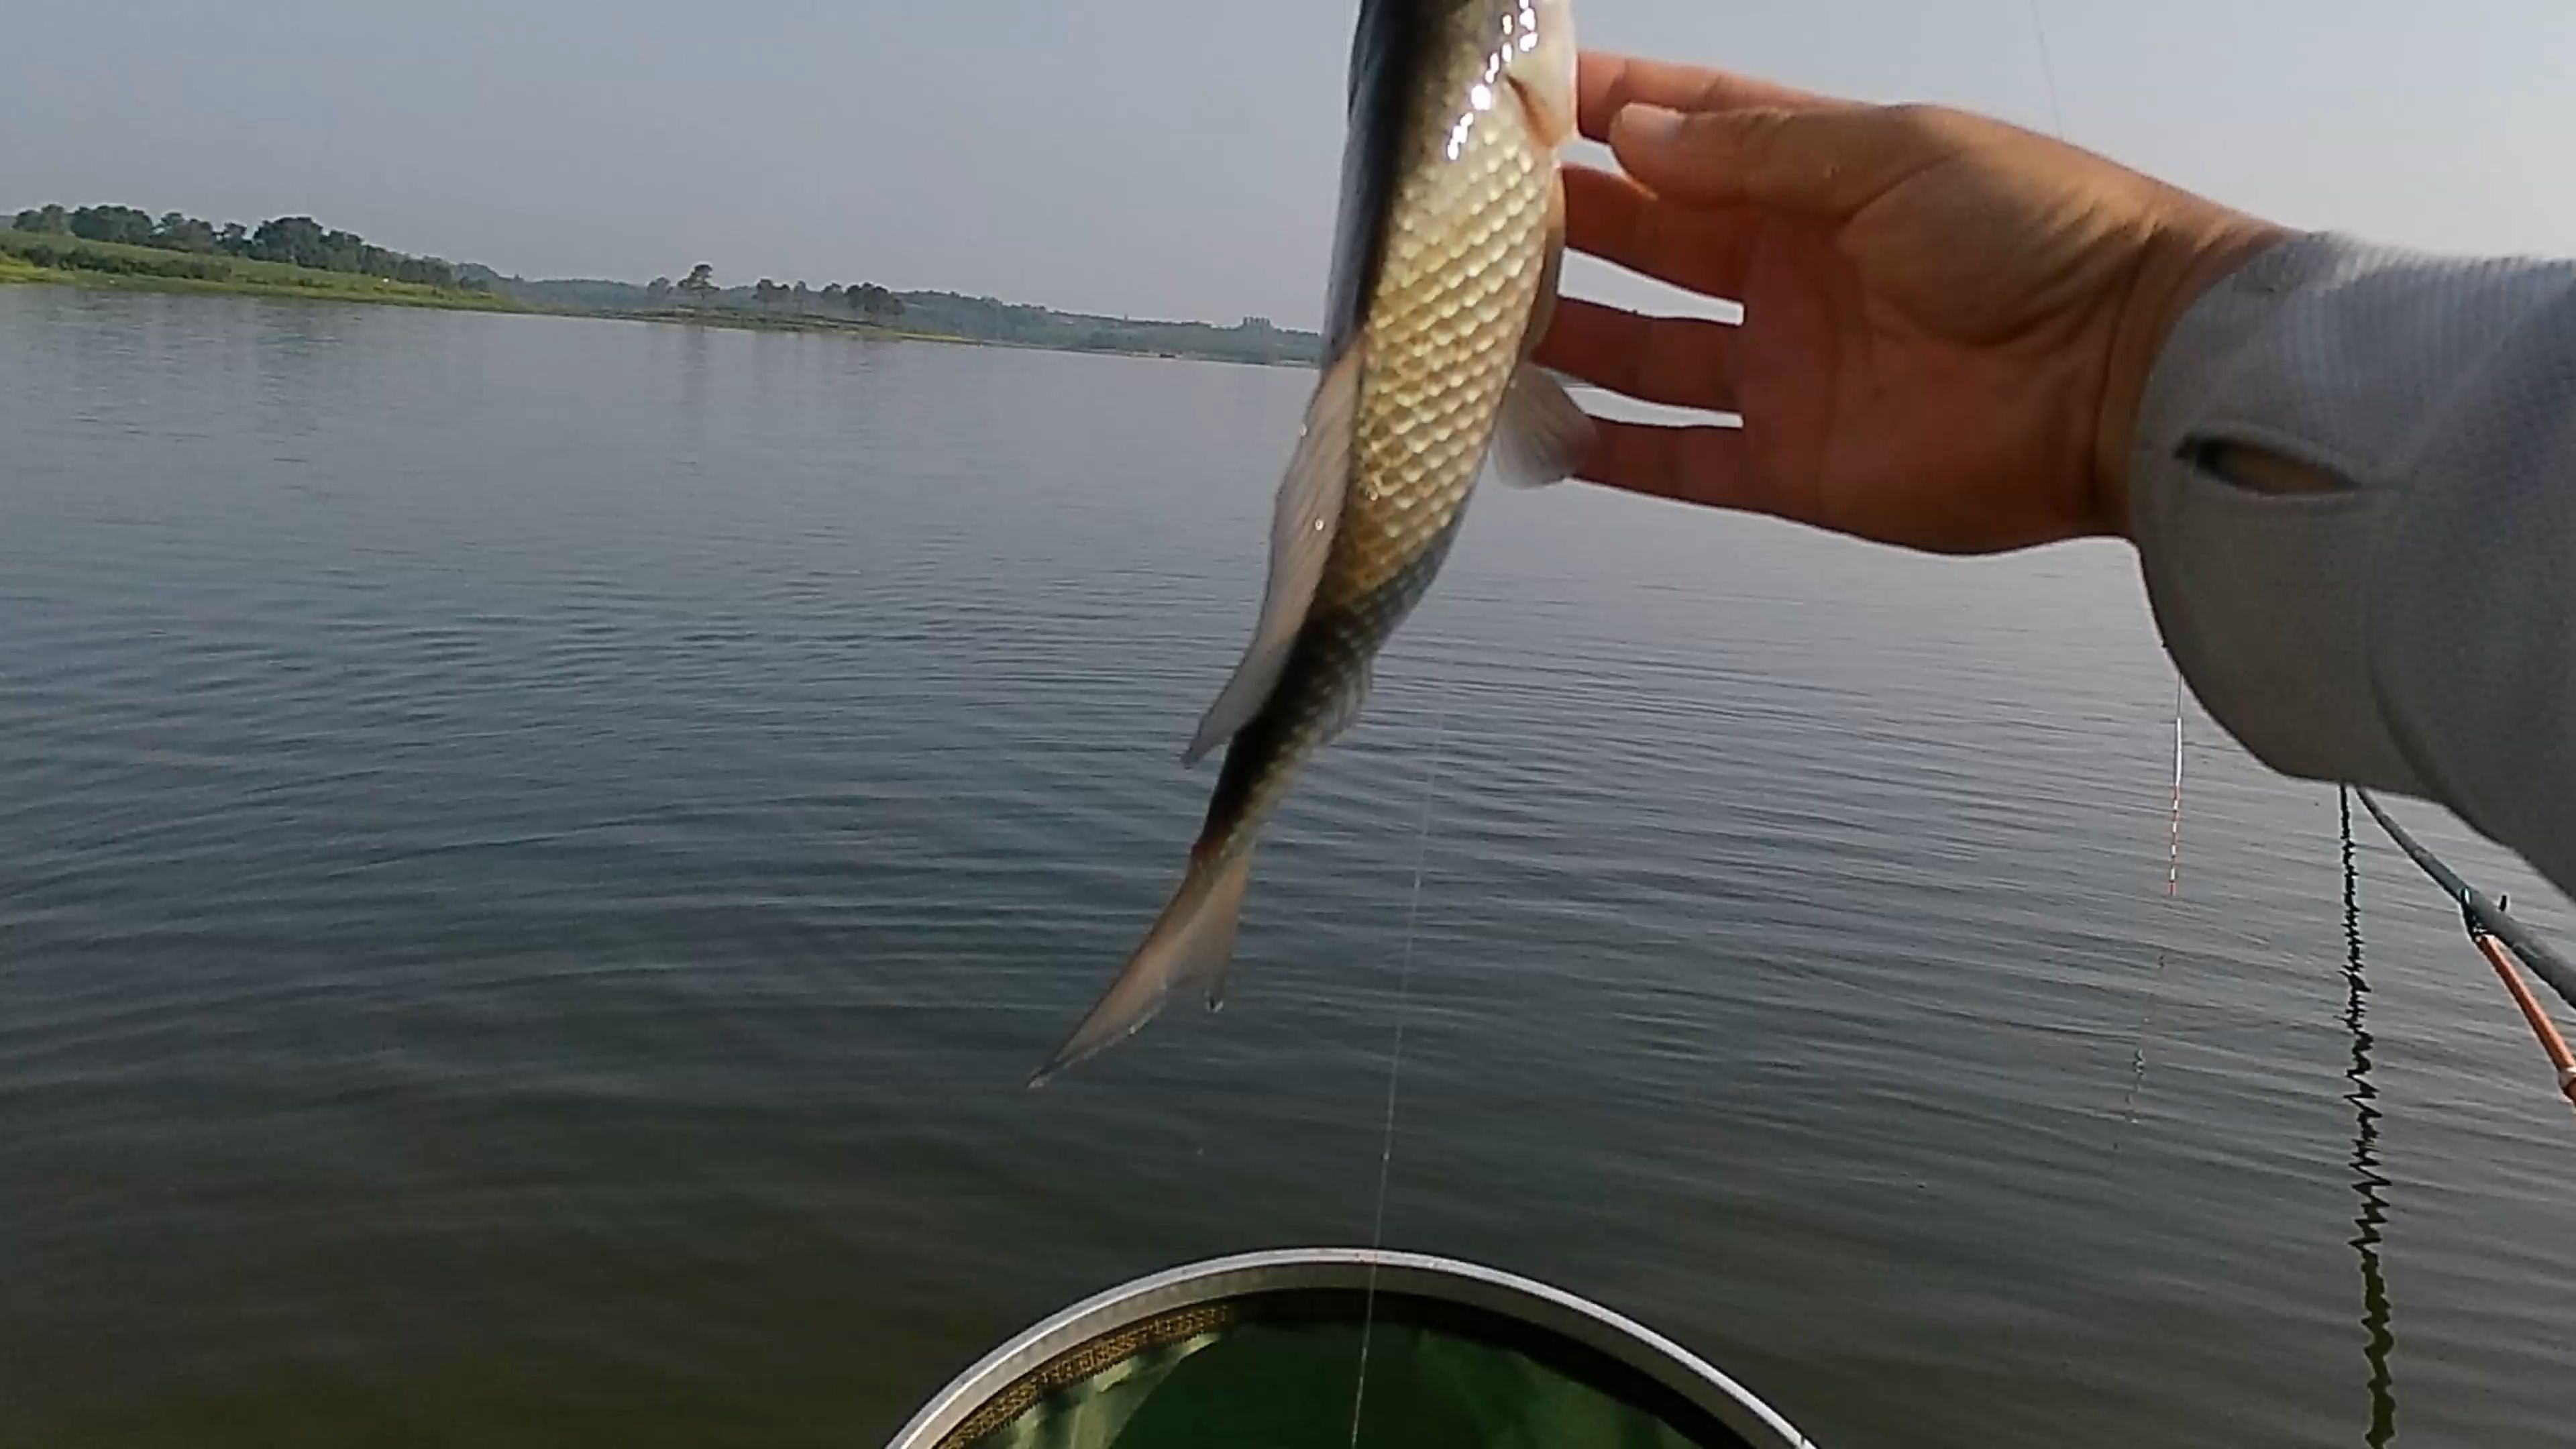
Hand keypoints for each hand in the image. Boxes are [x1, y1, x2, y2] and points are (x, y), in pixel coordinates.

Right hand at [1536, 55, 2290, 553]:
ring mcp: (1790, 371)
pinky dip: (1615, 455)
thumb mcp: (1892, 157)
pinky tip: (1546, 436)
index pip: (1692, 129)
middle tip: (1472, 220)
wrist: (2126, 378)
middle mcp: (1794, 271)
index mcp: (1821, 179)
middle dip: (1565, 226)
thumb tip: (1633, 130)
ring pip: (1647, 355)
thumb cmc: (2041, 236)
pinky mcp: (1797, 466)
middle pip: (1651, 244)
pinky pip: (1684, 462)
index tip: (1524, 102)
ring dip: (1570, 339)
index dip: (1612, 110)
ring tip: (1482, 326)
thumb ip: (1754, 151)